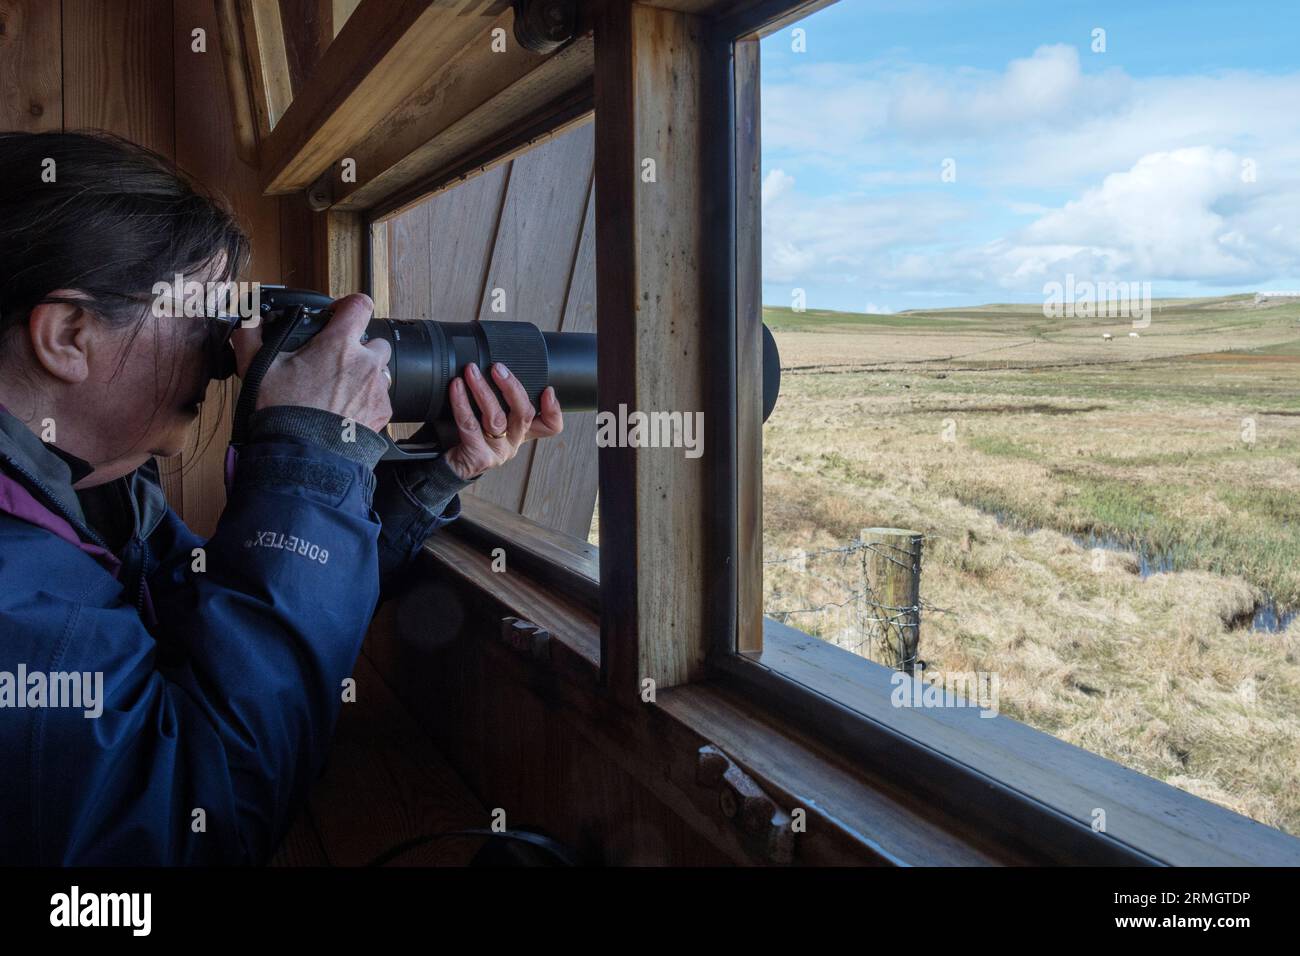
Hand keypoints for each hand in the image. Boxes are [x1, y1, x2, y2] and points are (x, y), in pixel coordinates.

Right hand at [231, 293, 392, 432]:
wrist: (303, 456)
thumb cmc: (284, 413)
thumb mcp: (257, 370)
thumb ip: (251, 337)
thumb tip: (248, 321)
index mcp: (339, 345)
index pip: (359, 304)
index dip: (348, 306)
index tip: (337, 316)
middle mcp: (366, 363)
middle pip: (373, 341)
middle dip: (358, 348)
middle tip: (333, 363)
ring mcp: (377, 389)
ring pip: (379, 371)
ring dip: (364, 375)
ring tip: (338, 390)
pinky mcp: (383, 413)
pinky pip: (381, 398)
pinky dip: (367, 401)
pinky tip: (345, 412)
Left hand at [442, 362, 563, 479]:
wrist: (448, 468)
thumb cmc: (468, 438)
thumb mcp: (488, 417)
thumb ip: (497, 398)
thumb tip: (495, 367)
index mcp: (520, 431)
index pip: (550, 426)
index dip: (554, 410)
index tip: (548, 390)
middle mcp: (513, 442)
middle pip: (524, 414)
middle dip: (512, 387)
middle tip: (497, 368)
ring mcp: (498, 451)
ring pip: (496, 417)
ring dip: (483, 390)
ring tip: (471, 372)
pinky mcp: (480, 457)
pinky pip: (470, 425)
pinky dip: (461, 402)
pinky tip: (457, 387)